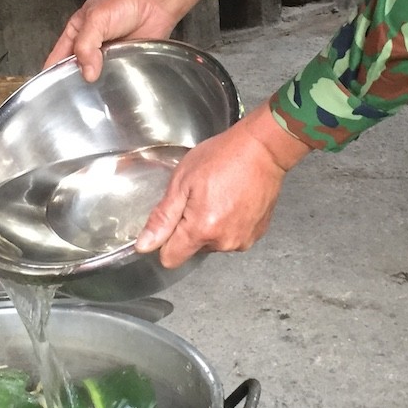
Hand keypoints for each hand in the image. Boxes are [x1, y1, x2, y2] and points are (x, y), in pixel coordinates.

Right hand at [44, 0, 226, 81]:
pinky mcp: (125, 63)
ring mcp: (107, 56)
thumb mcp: (96, 19)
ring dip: (95, 85)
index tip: (47, 91)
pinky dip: (114, 85)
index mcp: (76, 32)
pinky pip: (115, 78)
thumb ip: (86, 45)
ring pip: (95, 77)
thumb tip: (86, 73)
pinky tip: (113, 92)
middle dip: (73, 82)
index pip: (57, 57)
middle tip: (74, 99)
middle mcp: (90, 46)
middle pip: (75, 70)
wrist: (156, 3)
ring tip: (93, 99)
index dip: (51, 73)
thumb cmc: (125, 2)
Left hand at [137, 105, 311, 267]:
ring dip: (211, 226)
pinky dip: (229, 223)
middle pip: (193, 249)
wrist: (263, 149)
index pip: (171, 258)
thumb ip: (163, 217)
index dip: (165, 240)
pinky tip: (234, 200)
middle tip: (199, 197)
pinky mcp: (257, 233)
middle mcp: (224, 242)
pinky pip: (232, 236)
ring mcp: (243, 240)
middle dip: (190, 228)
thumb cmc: (223, 158)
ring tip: (220, 196)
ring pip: (213, 243)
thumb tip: (144, 245)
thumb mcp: (182, 181)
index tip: (172, 219)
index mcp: (201, 230)